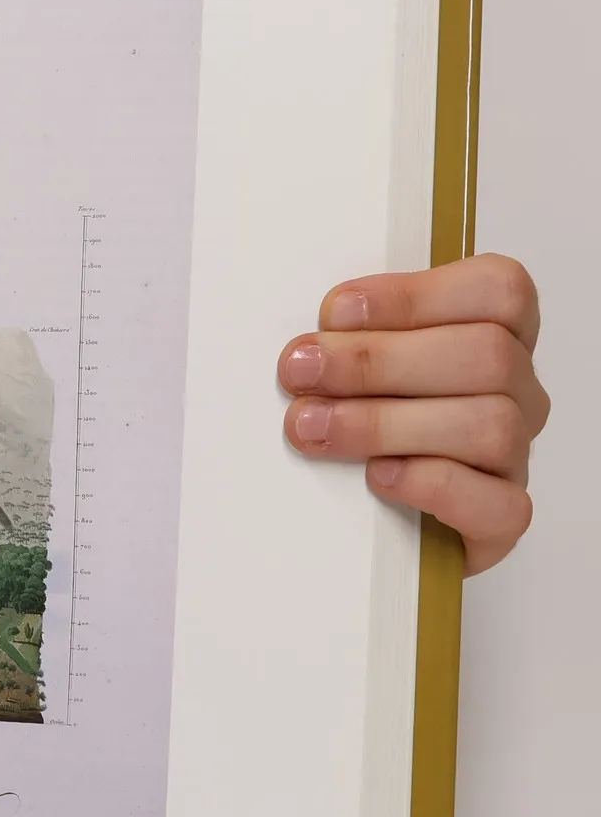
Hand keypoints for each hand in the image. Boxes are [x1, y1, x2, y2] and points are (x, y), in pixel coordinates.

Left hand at [278, 253, 547, 574]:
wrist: (373, 525)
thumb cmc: (361, 424)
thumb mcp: (354, 365)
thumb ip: (349, 339)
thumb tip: (306, 342)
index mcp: (498, 334)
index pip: (497, 290)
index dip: (414, 296)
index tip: (334, 312)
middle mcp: (517, 392)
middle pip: (487, 356)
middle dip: (378, 362)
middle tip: (301, 372)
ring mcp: (513, 457)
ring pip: (489, 426)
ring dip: (386, 423)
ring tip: (312, 427)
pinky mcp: (502, 519)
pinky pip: (499, 505)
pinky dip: (432, 485)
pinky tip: (377, 476)